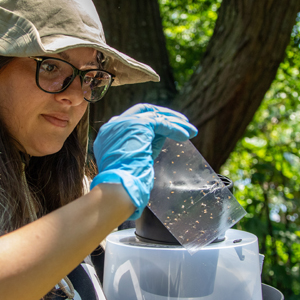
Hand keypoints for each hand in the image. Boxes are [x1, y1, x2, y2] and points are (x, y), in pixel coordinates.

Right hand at [91, 104, 196, 219]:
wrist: (117, 188)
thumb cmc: (123, 185)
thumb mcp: (131, 162)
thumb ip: (141, 147)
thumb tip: (160, 138)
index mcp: (108, 135)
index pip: (130, 119)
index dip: (149, 121)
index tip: (164, 128)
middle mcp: (113, 125)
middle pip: (142, 110)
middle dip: (164, 115)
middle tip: (182, 122)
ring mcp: (124, 123)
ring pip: (154, 116)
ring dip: (175, 122)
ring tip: (192, 132)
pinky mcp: (137, 125)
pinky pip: (161, 123)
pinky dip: (175, 128)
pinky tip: (186, 136)